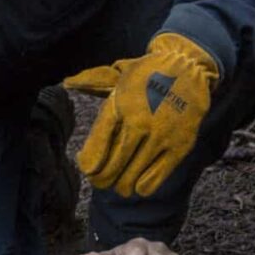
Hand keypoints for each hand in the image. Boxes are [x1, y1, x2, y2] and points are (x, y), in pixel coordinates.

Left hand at [62, 31, 220, 199]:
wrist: (188, 67)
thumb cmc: (147, 74)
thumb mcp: (118, 76)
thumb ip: (92, 82)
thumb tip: (66, 84)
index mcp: (119, 105)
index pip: (96, 147)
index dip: (88, 164)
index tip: (88, 170)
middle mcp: (138, 123)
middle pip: (110, 169)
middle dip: (102, 180)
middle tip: (102, 181)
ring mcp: (160, 137)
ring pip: (131, 179)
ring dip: (122, 186)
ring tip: (120, 184)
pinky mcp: (179, 146)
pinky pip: (155, 179)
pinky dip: (143, 186)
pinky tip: (139, 183)